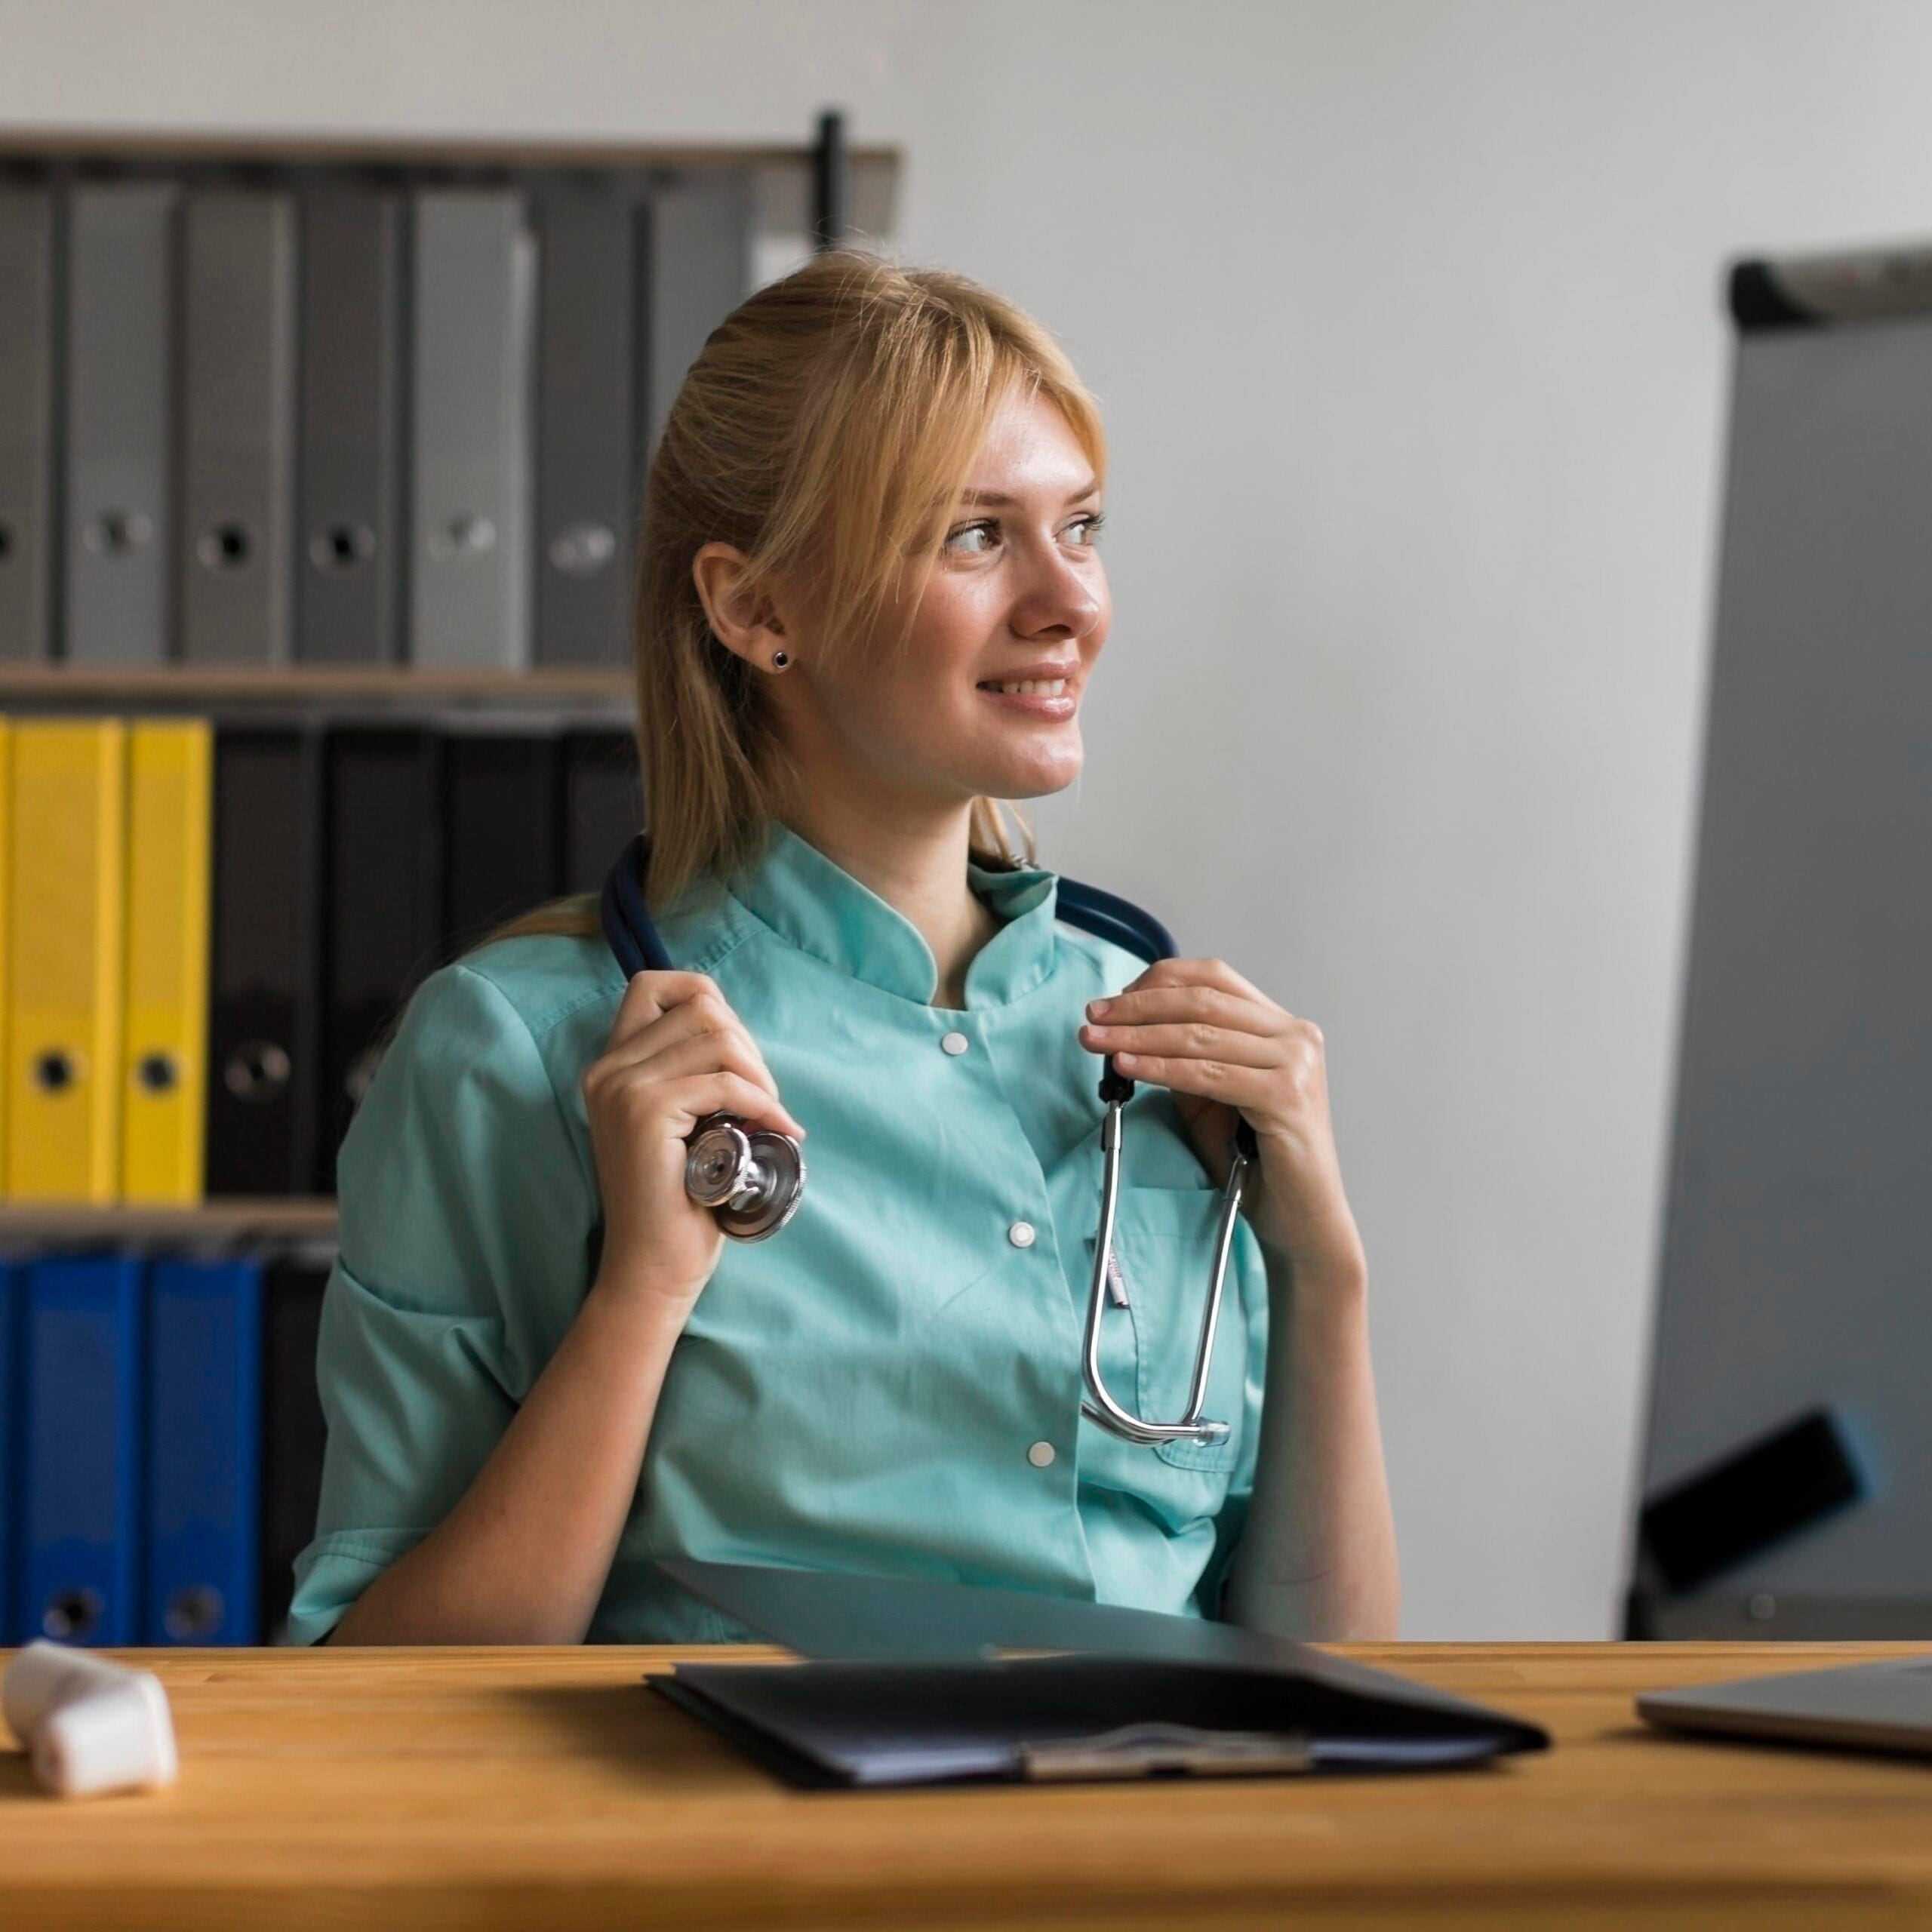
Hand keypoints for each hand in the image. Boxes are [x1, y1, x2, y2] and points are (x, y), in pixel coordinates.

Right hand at [581, 971, 806, 1310]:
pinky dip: (764, 1102)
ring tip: (771, 1114)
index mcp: (611, 1065)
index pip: (658, 985)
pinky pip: (725, 1083)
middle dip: (748, 1045)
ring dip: (760, 1073)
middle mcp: (607, 1069)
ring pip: (717, 1037)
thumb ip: (689, 1074)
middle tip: (765, 1098)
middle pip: (700, 1006)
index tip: (737, 1056)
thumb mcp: (682, 1121)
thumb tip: (737, 1034)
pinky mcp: (644, 1113)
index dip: (709, 1002)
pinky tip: (780, 1129)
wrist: (652, 1265)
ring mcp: (622, 1088)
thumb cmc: (680, 1198)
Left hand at [1078, 957, 1364, 1281]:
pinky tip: (1127, 1066)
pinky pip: (1208, 1075)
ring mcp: (1296, 1064)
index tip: (1112, 1000)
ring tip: (1096, 1040)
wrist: (1300, 1219)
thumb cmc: (1255, 1163)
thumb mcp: (1211, 1097)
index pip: (1214, 977)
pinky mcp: (1287, 1096)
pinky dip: (1161, 1068)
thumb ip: (1185, 1057)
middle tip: (1092, 1016)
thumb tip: (1127, 1027)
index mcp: (1281, 1026)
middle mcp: (1296, 1035)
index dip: (1158, 981)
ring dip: (1137, 1035)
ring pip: (1199, 1035)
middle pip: (1202, 1001)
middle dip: (1137, 1007)